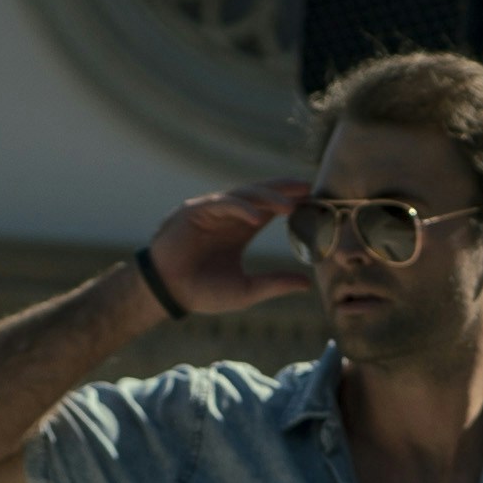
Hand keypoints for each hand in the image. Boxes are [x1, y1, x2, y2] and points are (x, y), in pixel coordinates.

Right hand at [147, 182, 313, 313]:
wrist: (169, 293)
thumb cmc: (204, 292)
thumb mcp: (247, 290)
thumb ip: (275, 283)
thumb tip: (307, 284)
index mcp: (240, 231)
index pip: (269, 210)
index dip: (289, 203)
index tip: (313, 202)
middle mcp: (228, 217)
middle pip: (260, 195)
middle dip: (283, 190)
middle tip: (307, 188)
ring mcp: (211, 211)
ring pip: (243, 195)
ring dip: (266, 197)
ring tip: (289, 205)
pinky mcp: (194, 211)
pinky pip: (221, 204)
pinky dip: (240, 207)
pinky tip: (258, 215)